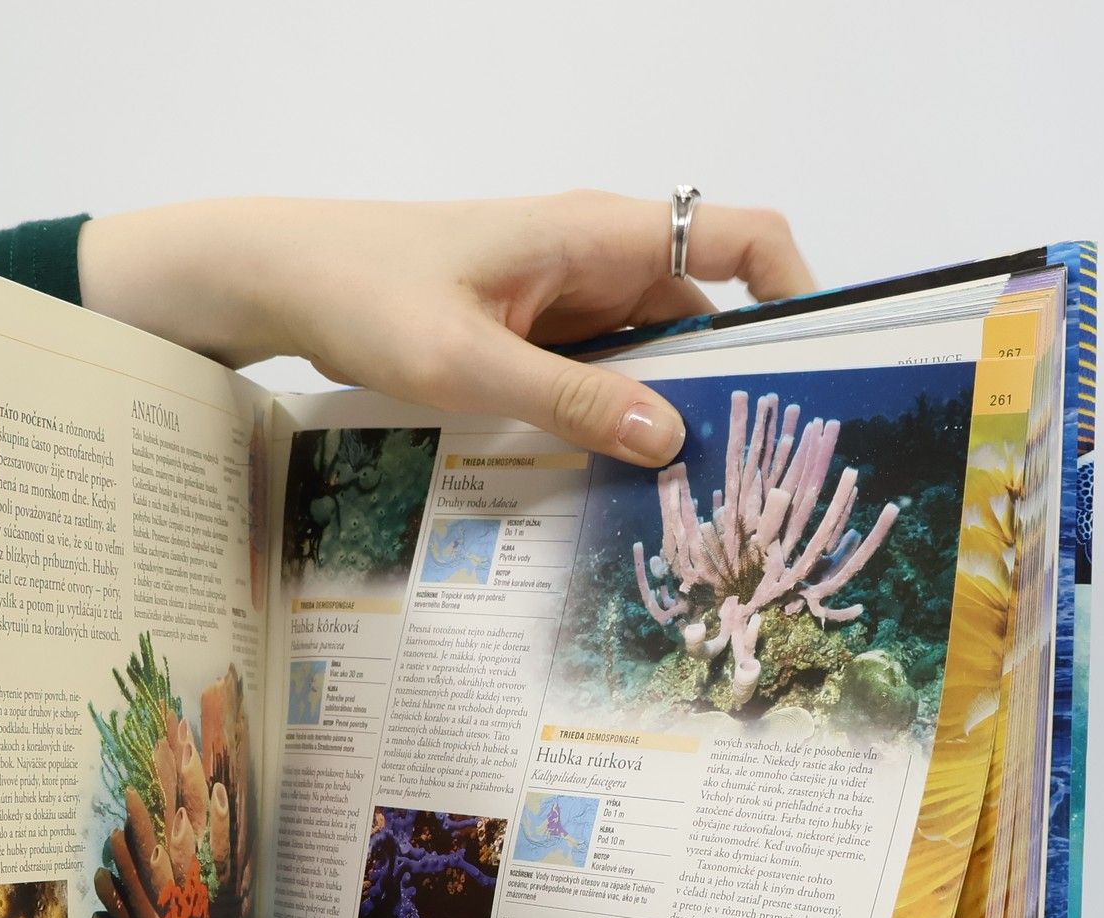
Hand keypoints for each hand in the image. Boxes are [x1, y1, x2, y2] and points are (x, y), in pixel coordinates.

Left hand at [78, 191, 814, 465]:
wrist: (285, 278)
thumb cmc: (369, 298)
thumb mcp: (470, 363)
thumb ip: (573, 401)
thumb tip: (674, 438)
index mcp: (599, 234)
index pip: (742, 238)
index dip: (797, 293)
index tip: (818, 373)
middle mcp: (598, 257)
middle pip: (705, 312)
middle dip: (735, 384)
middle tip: (753, 477)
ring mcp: (567, 295)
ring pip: (654, 352)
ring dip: (670, 412)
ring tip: (696, 497)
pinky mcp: (536, 331)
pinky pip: (602, 373)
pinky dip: (618, 417)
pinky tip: (619, 480)